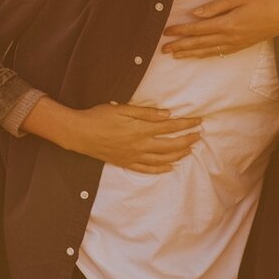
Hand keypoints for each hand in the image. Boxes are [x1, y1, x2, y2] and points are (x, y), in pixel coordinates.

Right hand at [24, 96, 201, 171]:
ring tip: (189, 150)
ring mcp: (133, 156)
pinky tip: (170, 167)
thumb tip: (167, 114)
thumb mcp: (123, 108)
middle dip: (187, 140)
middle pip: (170, 145)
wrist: (80, 133)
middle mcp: (140, 145)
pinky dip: (161, 170)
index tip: (199, 121)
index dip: (186, 124)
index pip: (170, 126)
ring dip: (178, 155)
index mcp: (140, 129)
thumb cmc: (100, 116)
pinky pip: (147, 170)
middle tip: (199, 135)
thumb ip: (146, 112)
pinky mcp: (126, 163)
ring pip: (162, 159)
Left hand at [164, 0, 278, 58]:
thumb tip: (196, 13)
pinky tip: (198, 56)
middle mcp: (229, 37)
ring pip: (207, 51)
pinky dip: (205, 55)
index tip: (167, 32)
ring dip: (190, 53)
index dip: (181, 31)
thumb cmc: (264, 2)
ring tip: (175, 55)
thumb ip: (216, 6)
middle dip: (180, 46)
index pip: (198, 29)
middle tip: (164, 48)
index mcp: (227, 23)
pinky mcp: (241, 46)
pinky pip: (218, 53)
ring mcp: (235, 44)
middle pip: (199, 43)